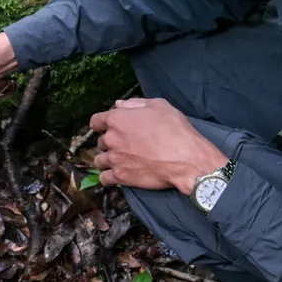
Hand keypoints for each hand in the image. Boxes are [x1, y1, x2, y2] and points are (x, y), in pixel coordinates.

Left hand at [90, 98, 227, 193]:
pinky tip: (115, 175)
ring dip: (107, 160)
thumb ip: (135, 103)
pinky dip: (108, 177)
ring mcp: (114, 159)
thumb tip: (119, 104)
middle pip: (101, 141)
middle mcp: (112, 138)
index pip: (96, 121)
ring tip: (119, 161)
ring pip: (100, 160)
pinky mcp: (120, 176)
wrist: (185, 158)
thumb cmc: (175, 129)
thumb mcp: (159, 106)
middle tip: (124, 145)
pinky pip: (104, 178)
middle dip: (110, 142)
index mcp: (118, 119)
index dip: (101, 124)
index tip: (107, 127)